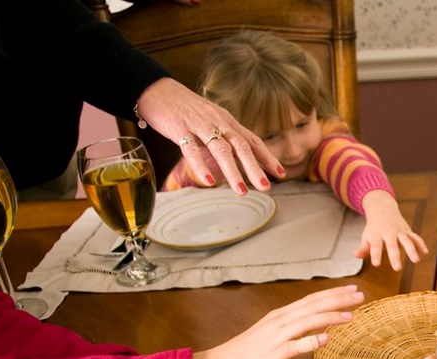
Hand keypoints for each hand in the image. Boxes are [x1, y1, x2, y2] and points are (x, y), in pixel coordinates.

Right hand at [136, 78, 283, 194]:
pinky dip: (201, 166)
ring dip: (232, 171)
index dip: (267, 157)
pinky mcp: (179, 129)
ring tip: (241, 191)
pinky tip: (209, 181)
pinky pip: (191, 149)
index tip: (280, 174)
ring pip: (220, 149)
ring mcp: (199, 125)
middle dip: (255, 168)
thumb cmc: (185, 108)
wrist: (155, 89)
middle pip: (241, 146)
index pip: (252, 140)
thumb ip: (224, 137)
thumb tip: (240, 159)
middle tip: (266, 187)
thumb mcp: (211, 120)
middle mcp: (217, 122)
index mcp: (227, 121)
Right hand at [185, 285, 364, 358]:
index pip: (312, 300)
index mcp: (281, 316)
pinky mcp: (273, 356)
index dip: (334, 294)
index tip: (353, 289)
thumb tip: (316, 328)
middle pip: (313, 306)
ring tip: (351, 315)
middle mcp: (280, 322)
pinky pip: (295, 347)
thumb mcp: (271, 334)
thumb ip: (292, 329)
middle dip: (338, 300)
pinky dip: (311, 341)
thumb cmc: (246, 353)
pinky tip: (326, 339)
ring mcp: (276, 338)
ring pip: (307, 322)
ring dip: (330, 317)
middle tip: (361, 295)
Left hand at [356, 191, 428, 270]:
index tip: (376, 264)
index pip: (375, 246)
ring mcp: (399, 231)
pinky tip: (425, 253)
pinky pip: (415, 237)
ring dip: (412, 250)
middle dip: (395, 256)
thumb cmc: (373, 227)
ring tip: (416, 261)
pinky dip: (421, 244)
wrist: (383, 209)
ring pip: (407, 241)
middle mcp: (388, 233)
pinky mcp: (407, 230)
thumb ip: (364, 248)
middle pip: (392, 245)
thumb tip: (356, 255)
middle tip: (397, 269)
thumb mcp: (366, 236)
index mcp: (376, 235)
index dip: (375, 254)